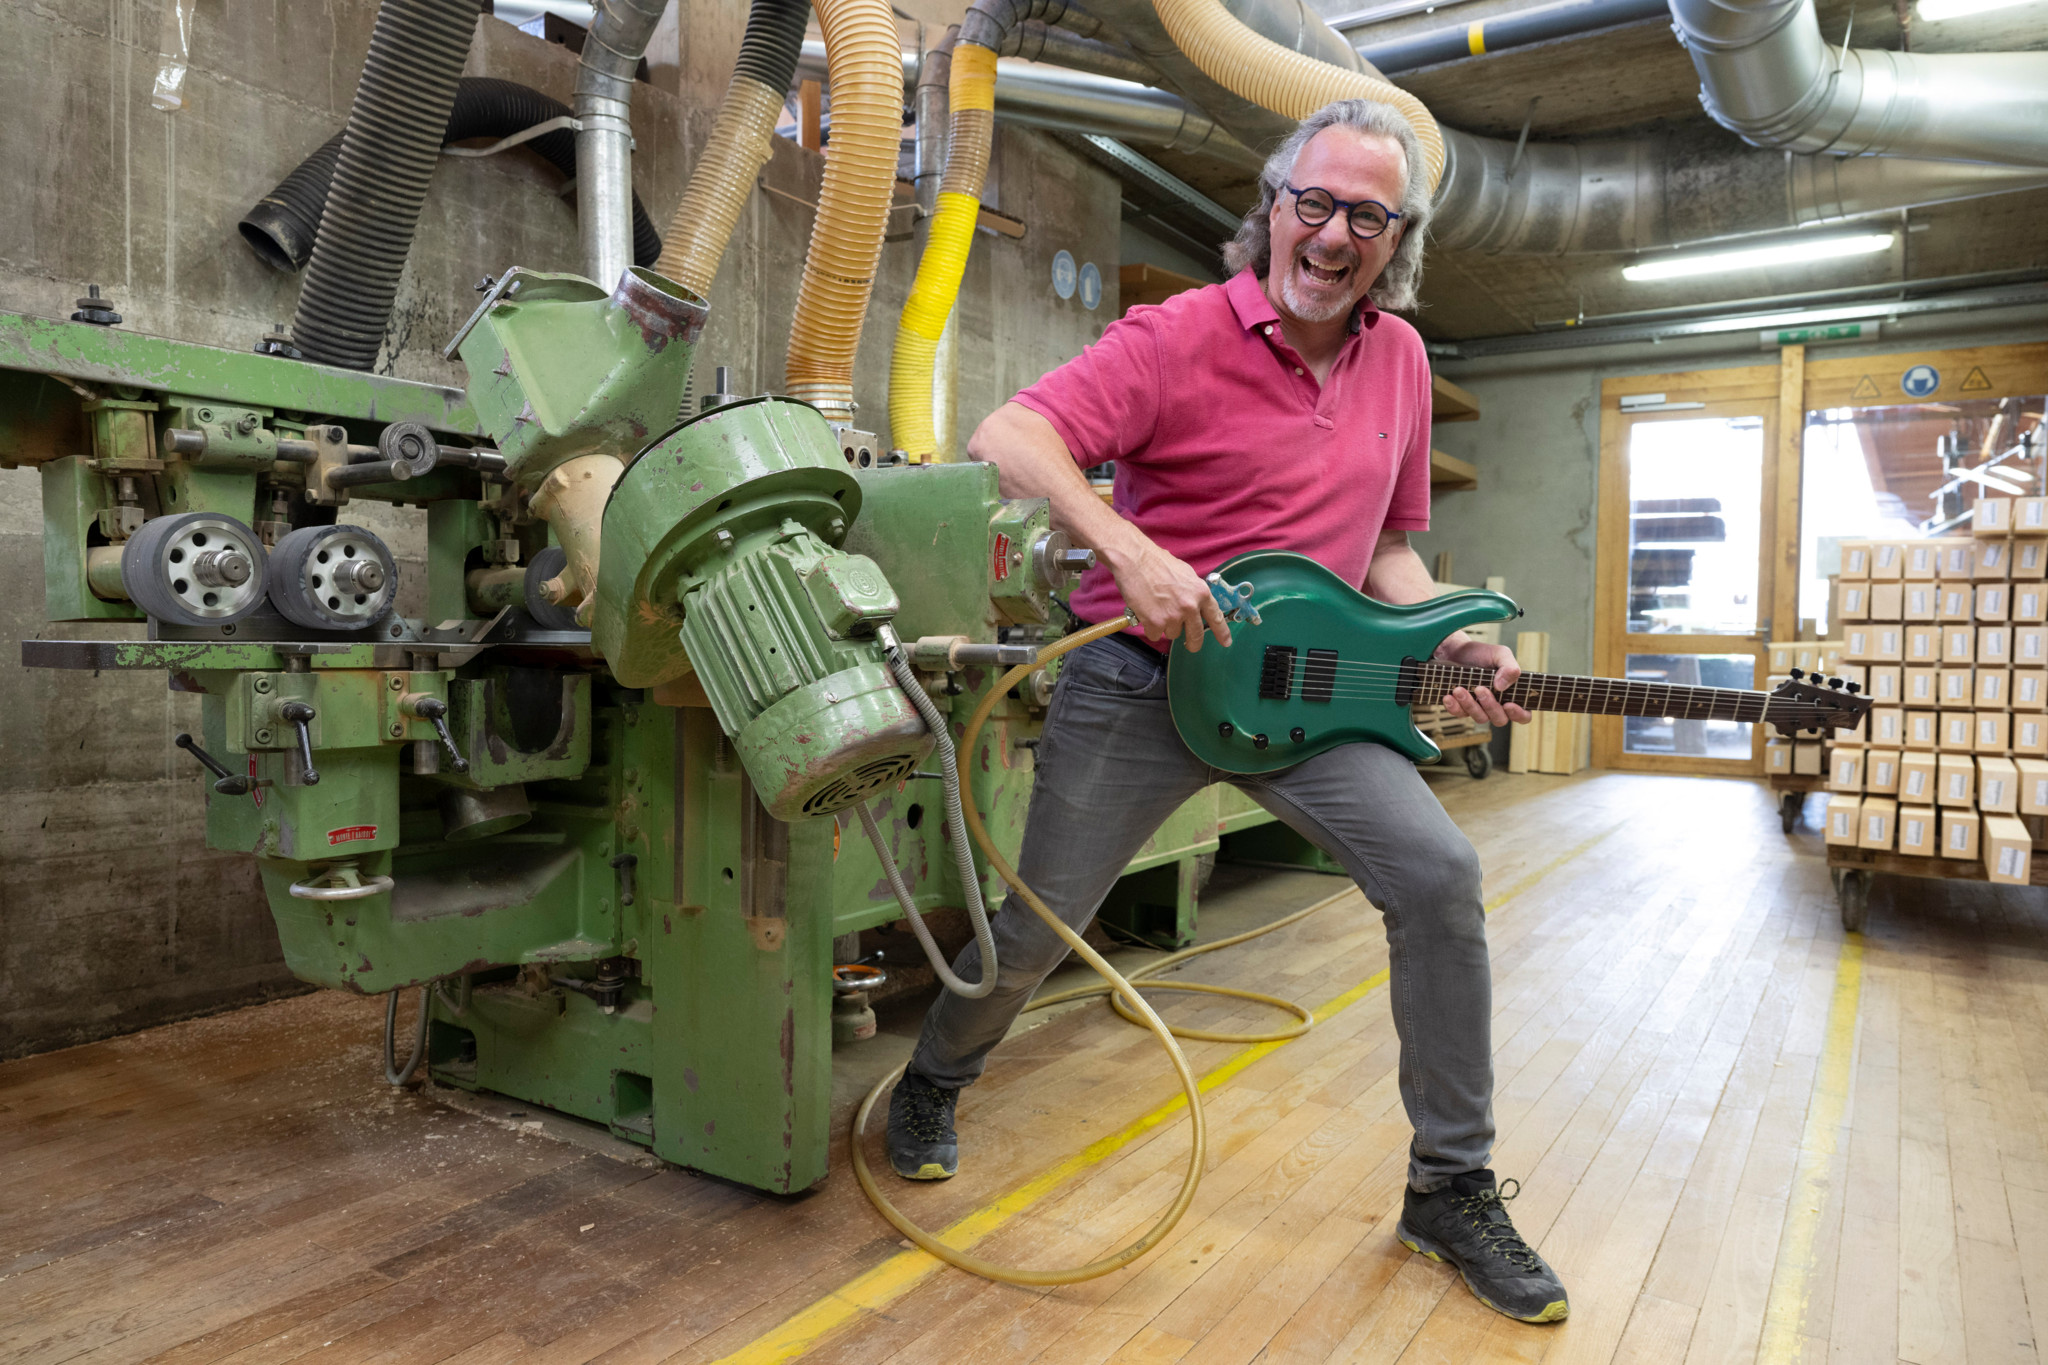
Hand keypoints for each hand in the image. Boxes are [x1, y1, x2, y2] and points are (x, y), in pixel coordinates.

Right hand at [1104, 538, 1231, 651]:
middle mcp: (1190, 607)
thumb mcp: (1186, 574)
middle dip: (1193, 643)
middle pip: (1196, 636)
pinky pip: (1155, 635)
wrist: (1135, 560)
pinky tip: (1146, 613)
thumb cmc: (1157, 562)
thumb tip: (1197, 605)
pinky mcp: (1155, 623)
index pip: (1216, 617)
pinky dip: (1150, 628)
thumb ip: (1194, 592)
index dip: (1222, 633)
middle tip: (1189, 645)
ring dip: (1165, 627)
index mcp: (1201, 593)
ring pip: (1172, 634)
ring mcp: (1172, 616)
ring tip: (1156, 609)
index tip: (1226, 642)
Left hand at [1437, 639, 1530, 726]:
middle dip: (1490, 706)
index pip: (1523, 715)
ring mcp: (1480, 708)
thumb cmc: (1483, 654)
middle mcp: (1498, 705)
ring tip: (1459, 689)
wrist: (1457, 651)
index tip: (1508, 704)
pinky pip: (1460, 715)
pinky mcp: (1462, 708)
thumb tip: (1501, 686)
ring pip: (1480, 718)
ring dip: (1470, 705)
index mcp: (1513, 694)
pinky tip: (1448, 696)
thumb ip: (1509, 667)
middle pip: (1500, 719)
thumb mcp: (1500, 654)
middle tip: (1480, 689)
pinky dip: (1454, 707)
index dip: (1518, 714)